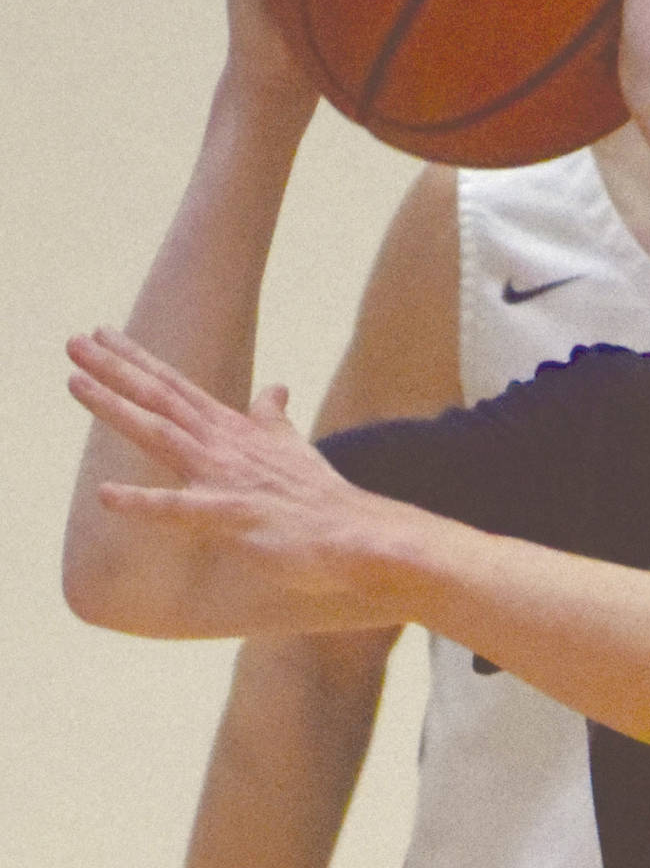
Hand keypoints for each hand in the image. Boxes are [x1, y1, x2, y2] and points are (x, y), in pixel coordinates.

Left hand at [66, 328, 388, 601]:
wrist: (357, 535)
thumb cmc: (321, 499)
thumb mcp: (293, 448)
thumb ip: (273, 418)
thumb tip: (276, 386)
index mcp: (236, 433)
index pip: (179, 389)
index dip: (140, 361)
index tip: (102, 332)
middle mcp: (225, 447)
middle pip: (163, 400)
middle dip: (117, 368)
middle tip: (75, 339)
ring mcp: (227, 479)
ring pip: (162, 435)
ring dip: (116, 407)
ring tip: (75, 381)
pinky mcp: (233, 517)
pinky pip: (179, 510)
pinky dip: (142, 502)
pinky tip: (105, 494)